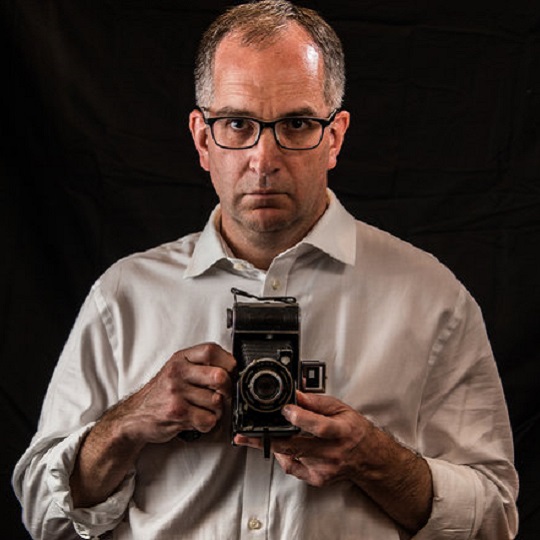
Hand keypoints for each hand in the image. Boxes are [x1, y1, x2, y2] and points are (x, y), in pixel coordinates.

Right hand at [104, 342, 235, 445]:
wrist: (134, 416)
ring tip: (204, 409)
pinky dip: (208, 423)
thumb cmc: (161, 393)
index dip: (228, 362)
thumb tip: (233, 369)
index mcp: (181, 358)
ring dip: (217, 410)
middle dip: (227, 389)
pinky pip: (208, 419)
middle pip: (219, 376)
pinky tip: (198, 419)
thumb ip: (200, 365)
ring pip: (217, 401)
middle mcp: (178, 372)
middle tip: (222, 395)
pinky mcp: (177, 412)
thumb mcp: (177, 370)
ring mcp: (176, 392)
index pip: (212, 350)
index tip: (231, 372)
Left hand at [234, 391, 371, 486]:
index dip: (300, 417)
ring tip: (258, 435)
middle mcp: (332, 453)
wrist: (368, 459)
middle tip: (246, 434)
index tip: (285, 409)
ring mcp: (323, 469)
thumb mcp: (340, 409)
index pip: (319, 426)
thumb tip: (296, 394)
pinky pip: (292, 467)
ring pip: (290, 456)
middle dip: (267, 438)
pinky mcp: (317, 479)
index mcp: (341, 431)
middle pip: (296, 446)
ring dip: (272, 444)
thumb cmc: (355, 431)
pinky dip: (283, 455)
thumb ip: (317, 401)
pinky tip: (281, 446)